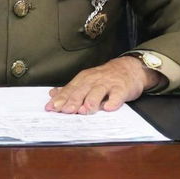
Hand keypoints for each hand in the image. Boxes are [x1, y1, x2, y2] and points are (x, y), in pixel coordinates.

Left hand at [44, 55, 163, 113]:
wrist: (128, 68)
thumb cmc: (104, 77)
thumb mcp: (86, 80)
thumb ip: (70, 88)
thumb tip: (52, 94)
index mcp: (84, 79)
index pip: (70, 89)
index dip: (60, 99)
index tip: (51, 108)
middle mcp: (94, 80)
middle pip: (82, 90)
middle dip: (73, 100)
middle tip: (65, 110)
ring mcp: (108, 83)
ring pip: (98, 92)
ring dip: (91, 101)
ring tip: (85, 110)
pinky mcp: (121, 88)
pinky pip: (117, 95)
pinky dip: (113, 101)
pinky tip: (109, 108)